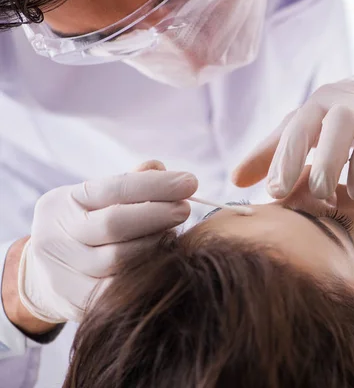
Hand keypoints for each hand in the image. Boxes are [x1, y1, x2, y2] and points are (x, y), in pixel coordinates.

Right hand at [17, 160, 197, 323]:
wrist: (48, 277)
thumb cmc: (88, 229)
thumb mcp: (99, 203)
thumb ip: (131, 184)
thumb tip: (159, 167)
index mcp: (63, 203)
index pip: (114, 188)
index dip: (155, 185)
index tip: (190, 182)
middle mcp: (55, 236)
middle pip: (114, 223)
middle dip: (157, 214)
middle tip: (186, 209)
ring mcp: (60, 272)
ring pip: (119, 259)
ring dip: (156, 246)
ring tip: (175, 237)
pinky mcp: (72, 302)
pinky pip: (118, 289)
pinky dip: (147, 276)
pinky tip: (166, 265)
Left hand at [233, 55, 353, 199]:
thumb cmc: (342, 117)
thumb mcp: (309, 127)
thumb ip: (274, 153)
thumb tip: (236, 181)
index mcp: (321, 103)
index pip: (300, 126)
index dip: (286, 159)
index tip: (276, 193)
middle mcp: (353, 101)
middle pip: (341, 121)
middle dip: (328, 158)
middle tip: (320, 194)